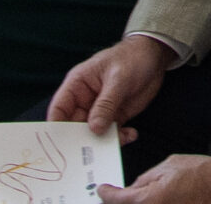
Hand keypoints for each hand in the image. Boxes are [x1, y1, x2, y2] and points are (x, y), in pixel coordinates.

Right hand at [50, 33, 171, 136]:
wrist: (154, 56)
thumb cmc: (131, 58)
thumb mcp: (118, 78)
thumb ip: (106, 104)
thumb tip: (94, 129)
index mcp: (77, 85)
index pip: (59, 110)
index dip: (56, 128)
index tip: (61, 146)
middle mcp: (85, 101)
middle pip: (74, 127)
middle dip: (81, 141)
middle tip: (91, 153)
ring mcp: (100, 110)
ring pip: (93, 134)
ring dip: (103, 142)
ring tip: (119, 141)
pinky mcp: (115, 117)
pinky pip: (111, 134)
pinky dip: (120, 138)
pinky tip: (131, 134)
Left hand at [99, 154, 210, 202]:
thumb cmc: (202, 175)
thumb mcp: (169, 165)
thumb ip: (147, 177)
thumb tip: (135, 185)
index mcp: (148, 200)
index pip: (117, 199)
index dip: (107, 193)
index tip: (103, 190)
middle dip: (121, 200)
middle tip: (117, 194)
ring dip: (137, 201)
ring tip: (145, 192)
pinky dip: (151, 202)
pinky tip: (155, 198)